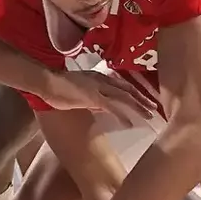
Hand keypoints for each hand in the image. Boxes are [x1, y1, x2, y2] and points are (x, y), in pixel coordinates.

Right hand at [42, 70, 156, 125]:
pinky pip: (112, 107)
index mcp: (99, 76)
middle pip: (128, 89)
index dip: (135, 91)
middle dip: (143, 98)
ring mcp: (98, 88)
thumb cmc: (57, 86)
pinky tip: (130, 123)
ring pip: (125, 97)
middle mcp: (102, 80)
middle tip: (155, 107)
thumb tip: (103, 106)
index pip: (122, 84)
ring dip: (138, 106)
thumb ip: (92, 97)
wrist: (46, 82)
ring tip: (149, 115)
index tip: (145, 99)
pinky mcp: (93, 97)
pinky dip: (123, 115)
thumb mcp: (79, 90)